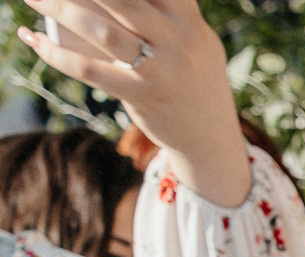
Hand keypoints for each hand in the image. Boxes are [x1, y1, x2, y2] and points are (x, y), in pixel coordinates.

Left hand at [19, 0, 249, 205]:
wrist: (211, 138)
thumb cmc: (193, 80)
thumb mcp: (196, 42)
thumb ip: (169, 14)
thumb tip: (109, 0)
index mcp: (189, 22)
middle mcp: (178, 42)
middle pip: (123, 0)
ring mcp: (161, 70)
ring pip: (102, 31)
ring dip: (59, 9)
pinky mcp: (142, 96)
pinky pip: (90, 70)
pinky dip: (57, 54)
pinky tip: (37, 41)